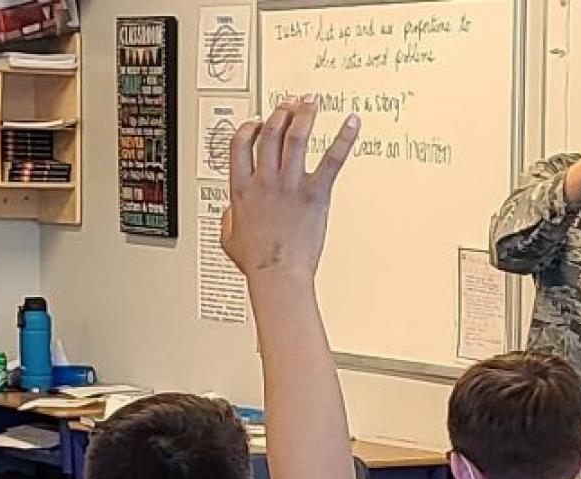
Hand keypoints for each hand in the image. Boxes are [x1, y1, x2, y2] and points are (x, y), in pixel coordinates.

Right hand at [222, 97, 359, 279]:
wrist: (277, 274)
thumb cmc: (256, 262)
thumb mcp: (228, 238)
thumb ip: (228, 219)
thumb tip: (230, 213)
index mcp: (242, 188)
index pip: (241, 143)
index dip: (249, 126)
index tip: (258, 121)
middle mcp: (265, 180)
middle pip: (270, 132)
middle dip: (280, 112)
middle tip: (290, 104)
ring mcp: (290, 184)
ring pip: (296, 136)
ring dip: (304, 114)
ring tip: (312, 102)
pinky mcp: (315, 193)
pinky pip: (332, 159)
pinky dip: (344, 138)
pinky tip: (352, 123)